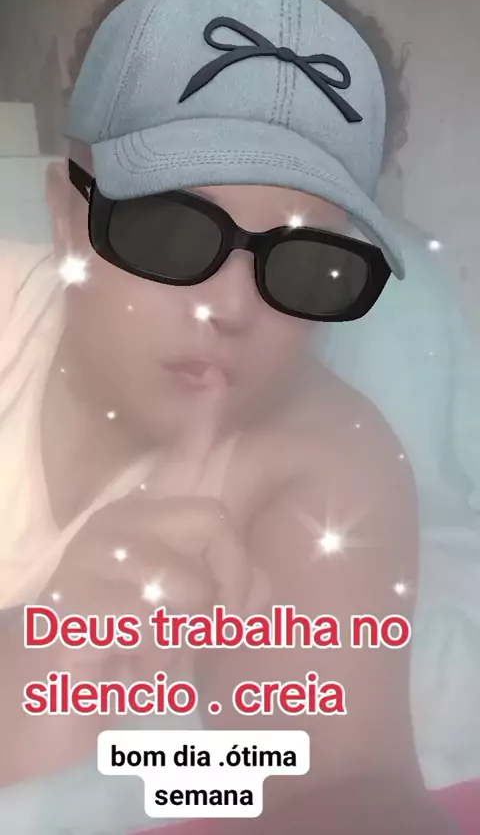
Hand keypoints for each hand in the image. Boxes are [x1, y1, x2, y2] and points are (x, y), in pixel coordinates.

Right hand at [4, 376, 267, 783]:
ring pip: (190, 585)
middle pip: (214, 522)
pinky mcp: (74, 604)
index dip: (202, 428)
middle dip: (231, 585)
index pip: (180, 464)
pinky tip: (124, 667)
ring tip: (153, 654)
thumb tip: (262, 585)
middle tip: (210, 627)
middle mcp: (117, 526)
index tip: (218, 385)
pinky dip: (154, 663)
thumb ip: (224, 597)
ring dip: (186, 639)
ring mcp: (91, 560)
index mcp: (144, 524)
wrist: (39, 704)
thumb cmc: (119, 655)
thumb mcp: (185, 624)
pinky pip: (152, 624)